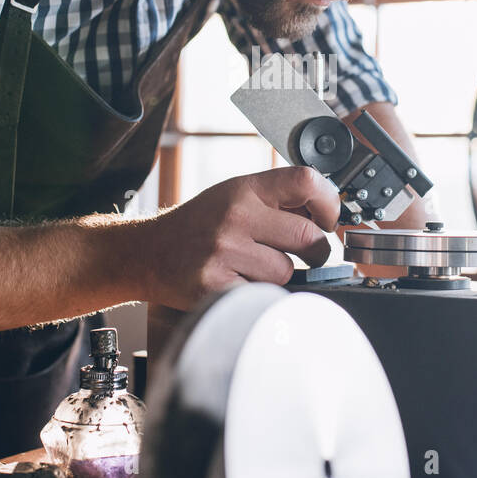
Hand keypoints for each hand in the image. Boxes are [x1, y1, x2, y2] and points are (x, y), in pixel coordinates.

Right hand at [137, 167, 339, 309]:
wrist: (147, 253)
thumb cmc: (198, 226)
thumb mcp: (234, 196)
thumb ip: (276, 201)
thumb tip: (327, 215)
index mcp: (244, 189)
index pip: (306, 181)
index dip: (328, 203)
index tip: (327, 219)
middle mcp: (235, 216)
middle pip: (308, 236)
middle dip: (315, 251)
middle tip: (307, 254)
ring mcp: (224, 252)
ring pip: (287, 272)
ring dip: (279, 276)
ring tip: (254, 268)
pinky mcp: (216, 286)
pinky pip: (263, 296)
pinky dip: (257, 295)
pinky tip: (237, 283)